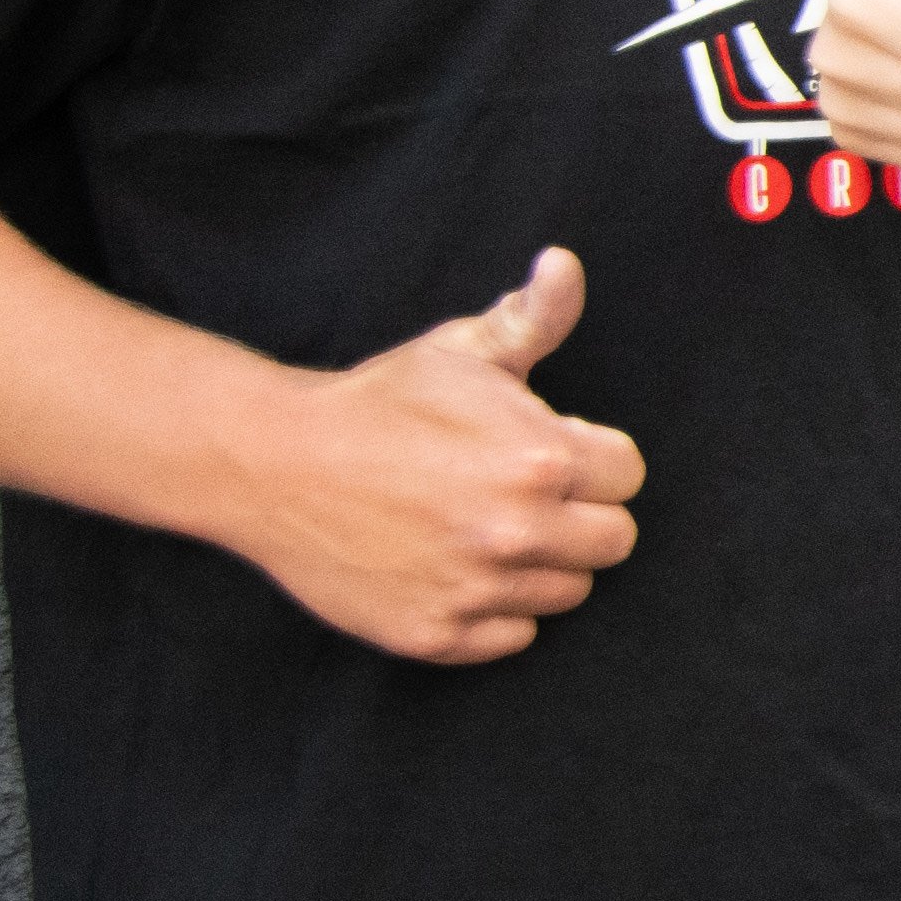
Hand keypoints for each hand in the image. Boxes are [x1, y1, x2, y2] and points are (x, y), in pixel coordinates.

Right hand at [220, 249, 648, 663]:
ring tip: (482, 526)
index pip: (628, 475)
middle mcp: (517, 531)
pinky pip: (514, 635)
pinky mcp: (437, 634)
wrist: (272, 463)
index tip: (547, 451)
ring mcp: (476, 589)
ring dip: (540, 563)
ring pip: (569, 592)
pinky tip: (454, 566)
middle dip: (580, 513)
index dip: (591, 457)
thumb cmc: (380, 401)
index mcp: (540, 460)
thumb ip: (536, 315)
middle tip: (521, 493)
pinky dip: (494, 609)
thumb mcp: (462, 350)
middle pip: (614, 540)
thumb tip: (566, 264)